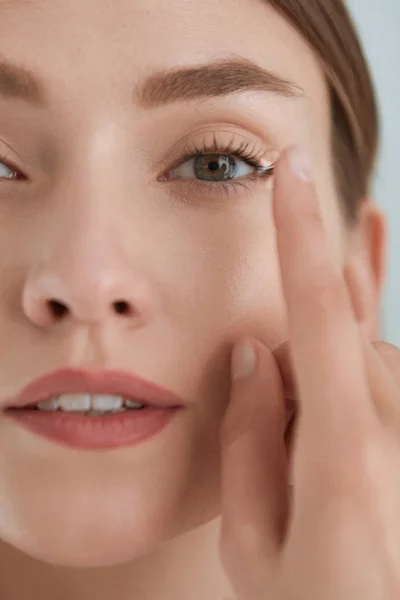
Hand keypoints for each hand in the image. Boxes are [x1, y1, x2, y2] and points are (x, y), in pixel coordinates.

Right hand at [219, 145, 399, 599]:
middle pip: (344, 336)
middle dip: (299, 348)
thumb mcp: (253, 550)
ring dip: (328, 381)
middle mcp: (398, 435)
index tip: (293, 169)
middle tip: (277, 418)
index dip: (300, 233)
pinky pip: (389, 383)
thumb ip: (246, 443)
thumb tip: (254, 356)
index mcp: (343, 454)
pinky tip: (332, 414)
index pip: (316, 311)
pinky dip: (359, 384)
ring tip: (311, 465)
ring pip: (370, 361)